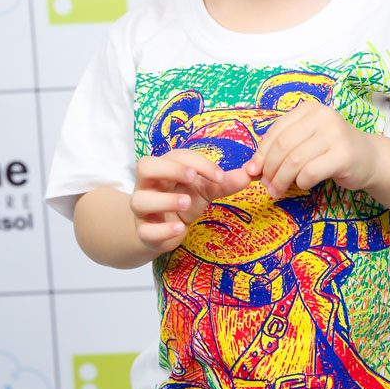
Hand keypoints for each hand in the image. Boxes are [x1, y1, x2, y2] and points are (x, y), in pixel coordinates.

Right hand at [130, 148, 254, 254]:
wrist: (162, 230)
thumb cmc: (182, 201)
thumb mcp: (204, 190)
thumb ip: (224, 182)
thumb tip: (250, 173)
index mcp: (164, 168)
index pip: (176, 156)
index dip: (199, 163)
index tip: (220, 176)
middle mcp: (148, 185)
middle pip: (145, 166)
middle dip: (170, 170)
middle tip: (194, 178)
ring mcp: (142, 209)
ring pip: (139, 200)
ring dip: (164, 200)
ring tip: (187, 203)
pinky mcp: (143, 232)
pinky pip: (146, 231)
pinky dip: (163, 230)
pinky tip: (181, 229)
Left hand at [245, 100, 377, 198]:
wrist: (369, 158)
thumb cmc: (331, 151)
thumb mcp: (305, 143)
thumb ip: (279, 151)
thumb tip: (249, 169)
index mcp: (309, 109)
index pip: (276, 131)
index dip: (261, 153)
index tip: (254, 171)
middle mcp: (322, 116)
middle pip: (283, 146)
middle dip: (269, 169)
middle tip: (266, 186)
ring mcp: (335, 134)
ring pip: (294, 160)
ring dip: (281, 180)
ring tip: (277, 191)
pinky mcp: (344, 155)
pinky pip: (310, 172)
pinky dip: (301, 182)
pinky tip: (304, 184)